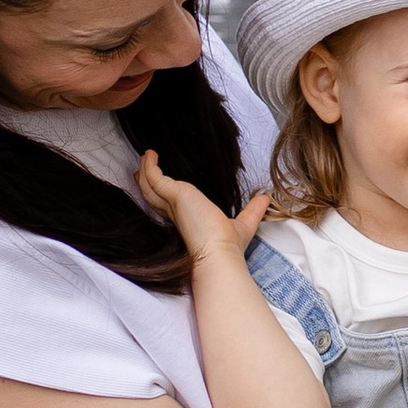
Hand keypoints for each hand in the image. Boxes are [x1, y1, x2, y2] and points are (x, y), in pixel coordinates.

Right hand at [138, 158, 269, 262]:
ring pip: (150, 186)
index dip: (162, 195)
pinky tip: (150, 155)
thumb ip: (254, 210)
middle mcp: (176, 212)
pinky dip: (150, 166)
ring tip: (144, 159)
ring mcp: (172, 204)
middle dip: (147, 182)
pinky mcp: (173, 195)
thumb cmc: (227, 244)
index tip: (159, 185)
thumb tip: (266, 199)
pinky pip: (154, 177)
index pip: (169, 206)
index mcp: (188, 219)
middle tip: (141, 170)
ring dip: (145, 172)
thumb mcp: (244, 222)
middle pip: (154, 194)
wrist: (218, 253)